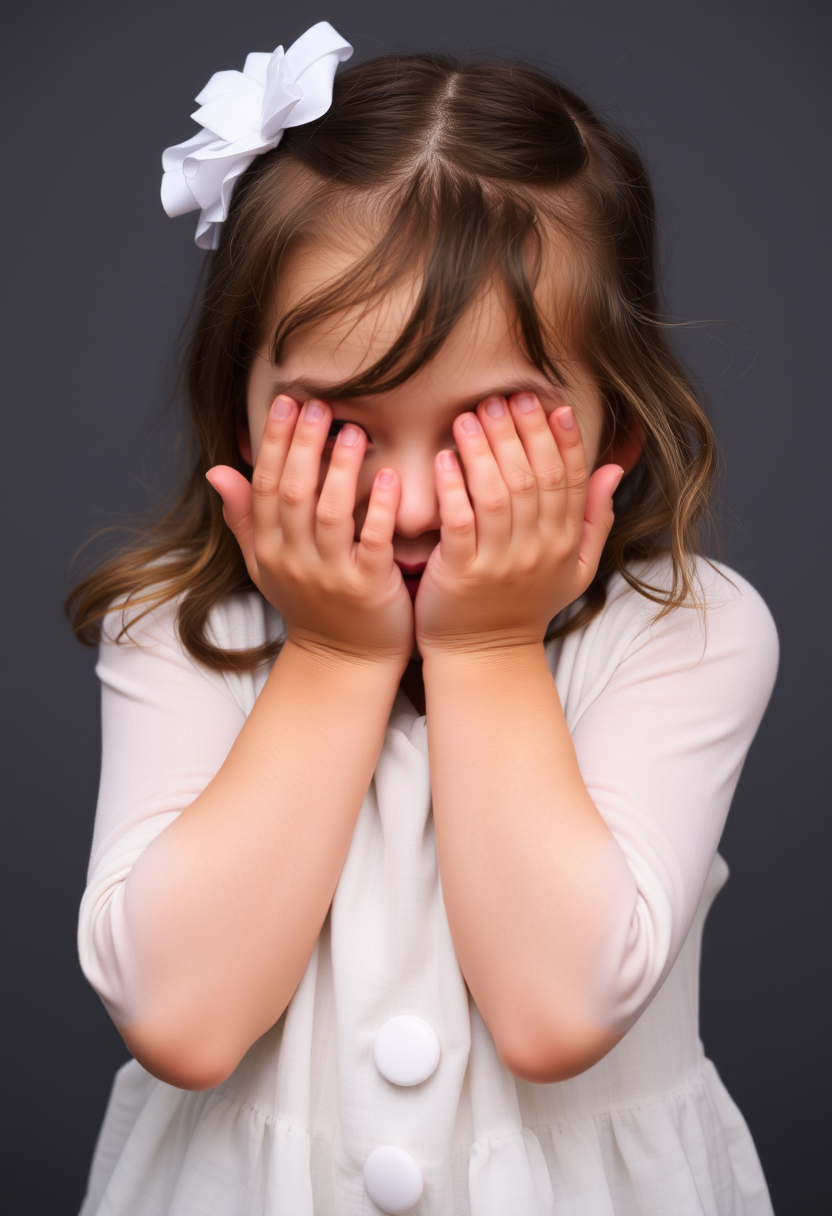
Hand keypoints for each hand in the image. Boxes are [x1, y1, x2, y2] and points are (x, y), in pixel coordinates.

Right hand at [206, 396, 413, 667]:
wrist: (344, 661)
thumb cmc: (310, 605)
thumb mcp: (266, 564)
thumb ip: (244, 517)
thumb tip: (216, 470)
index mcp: (269, 548)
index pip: (265, 485)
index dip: (274, 442)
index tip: (285, 402)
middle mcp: (294, 559)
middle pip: (293, 493)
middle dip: (303, 445)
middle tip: (318, 405)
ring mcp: (330, 575)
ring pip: (330, 513)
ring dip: (340, 469)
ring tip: (354, 431)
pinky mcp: (367, 588)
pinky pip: (372, 542)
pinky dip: (380, 508)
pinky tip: (390, 477)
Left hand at [414, 392, 622, 658]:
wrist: (485, 655)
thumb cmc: (525, 605)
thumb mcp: (574, 568)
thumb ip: (593, 518)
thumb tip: (612, 468)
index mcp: (565, 542)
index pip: (569, 480)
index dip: (563, 440)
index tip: (552, 405)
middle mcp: (538, 550)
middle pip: (534, 479)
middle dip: (521, 433)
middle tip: (505, 398)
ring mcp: (500, 562)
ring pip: (498, 494)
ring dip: (485, 450)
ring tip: (471, 416)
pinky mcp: (462, 573)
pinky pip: (460, 522)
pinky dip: (454, 487)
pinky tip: (444, 458)